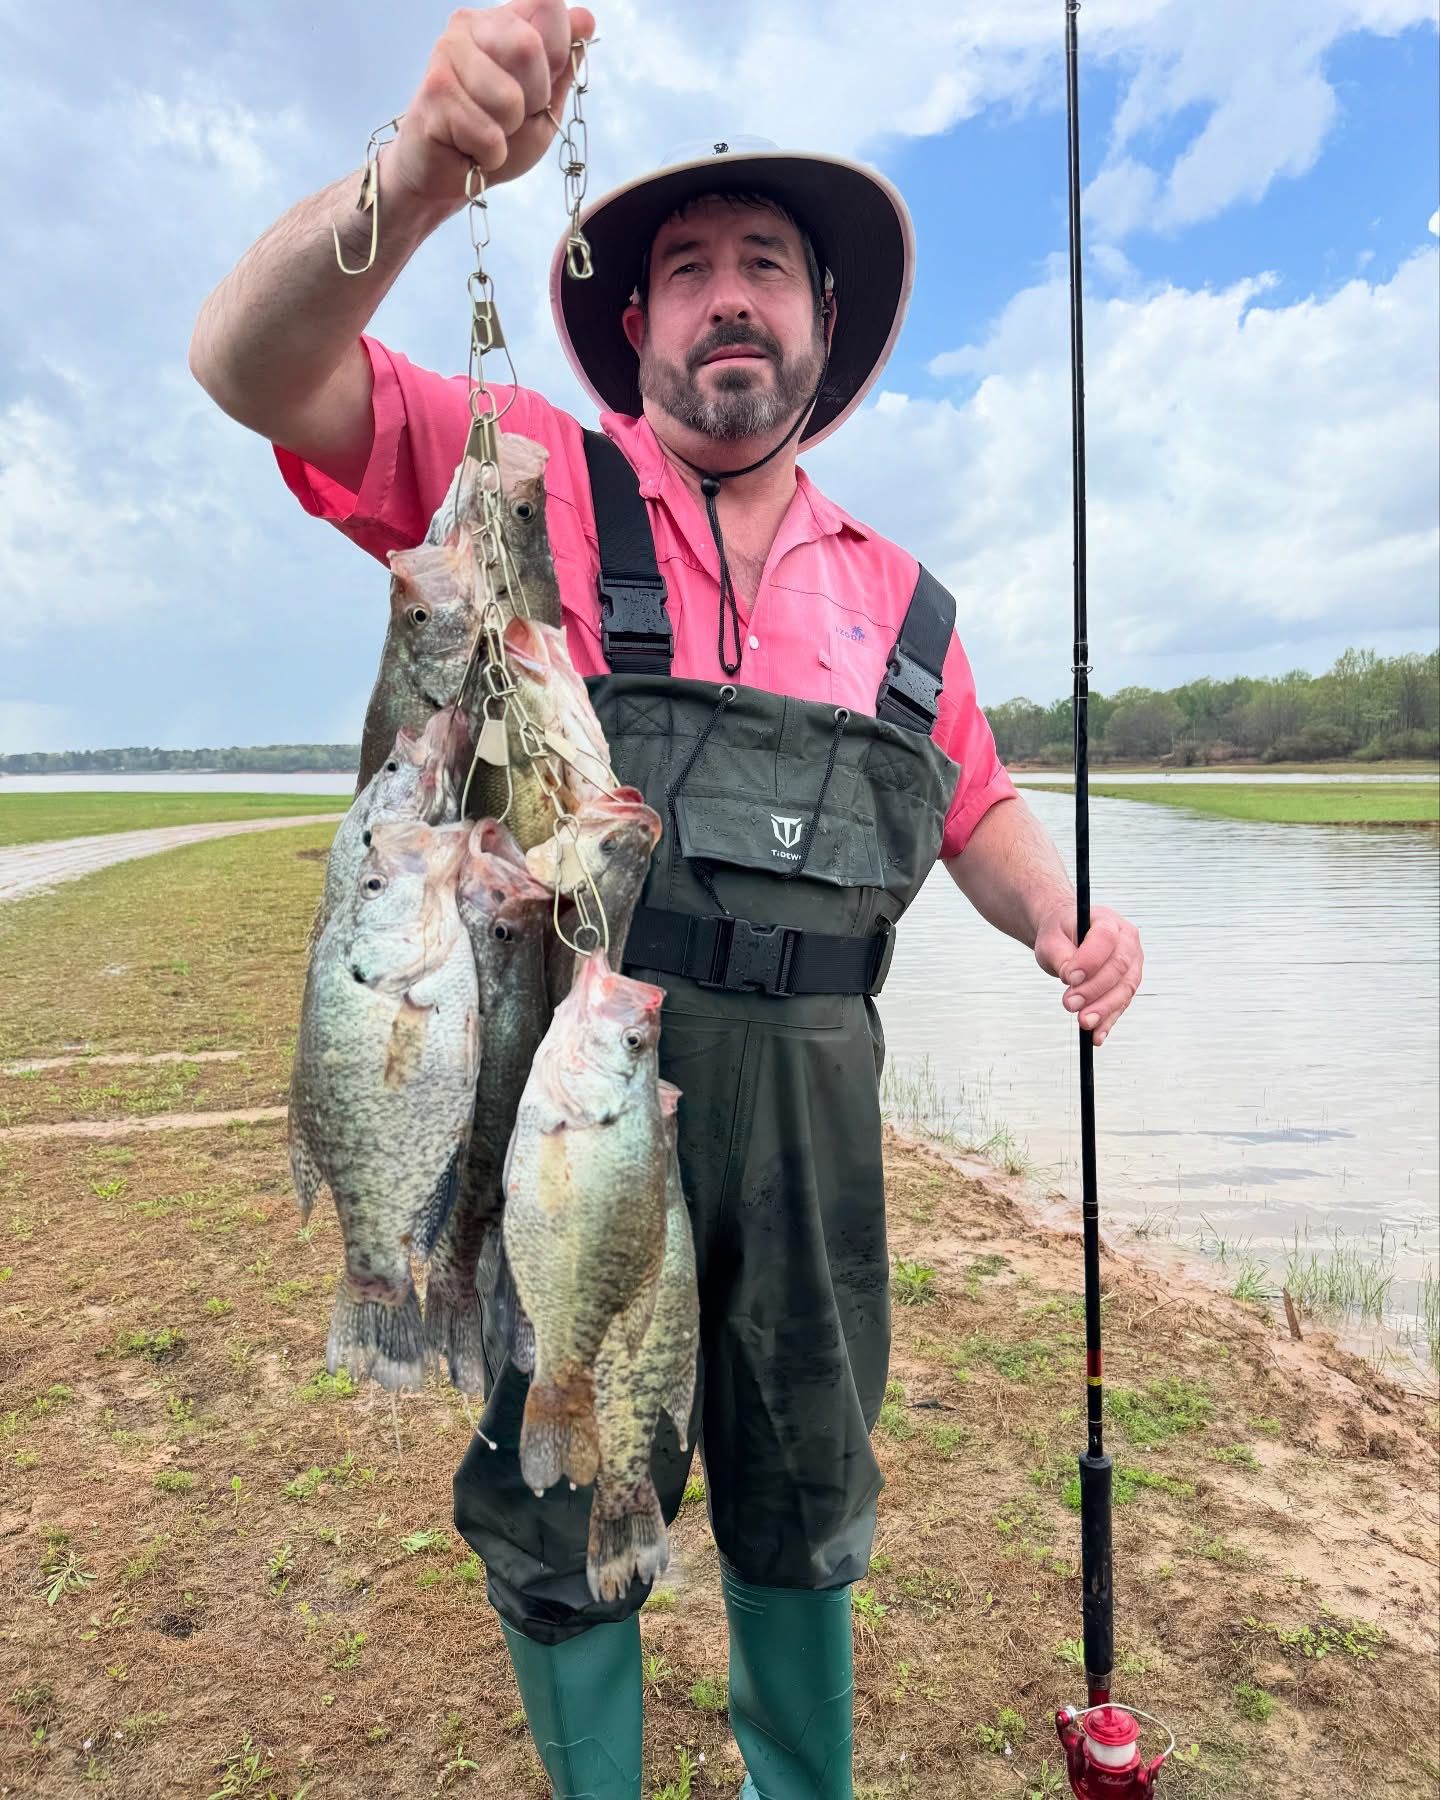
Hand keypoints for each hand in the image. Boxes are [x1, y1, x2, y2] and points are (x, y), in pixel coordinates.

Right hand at [388, 0, 595, 206]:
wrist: (448, 176)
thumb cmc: (495, 137)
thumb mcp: (544, 104)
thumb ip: (563, 65)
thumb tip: (585, 18)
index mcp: (502, 20)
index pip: (550, 7)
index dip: (557, 57)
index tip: (537, 86)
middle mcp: (469, 24)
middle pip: (529, 48)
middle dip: (533, 99)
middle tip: (511, 115)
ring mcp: (446, 53)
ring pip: (509, 98)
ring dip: (507, 131)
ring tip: (486, 130)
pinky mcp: (434, 91)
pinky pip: (487, 133)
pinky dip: (488, 154)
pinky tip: (468, 146)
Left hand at [1033, 903, 1142, 1047]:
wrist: (1067, 938)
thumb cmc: (1061, 934)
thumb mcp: (1051, 940)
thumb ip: (1060, 955)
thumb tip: (1071, 978)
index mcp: (1108, 921)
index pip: (1105, 938)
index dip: (1090, 960)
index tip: (1069, 977)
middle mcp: (1127, 941)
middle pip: (1119, 967)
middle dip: (1095, 989)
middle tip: (1070, 1004)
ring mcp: (1132, 964)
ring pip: (1125, 989)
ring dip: (1104, 1009)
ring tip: (1084, 1022)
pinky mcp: (1127, 985)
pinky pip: (1121, 1005)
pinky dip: (1109, 1021)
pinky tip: (1096, 1035)